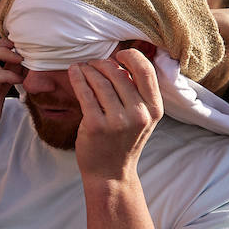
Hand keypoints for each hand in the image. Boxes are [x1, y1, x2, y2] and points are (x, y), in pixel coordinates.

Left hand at [68, 48, 162, 181]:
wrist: (110, 174)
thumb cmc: (123, 142)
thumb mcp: (141, 118)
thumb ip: (137, 93)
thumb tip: (119, 61)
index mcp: (154, 109)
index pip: (146, 70)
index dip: (131, 56)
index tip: (118, 54)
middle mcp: (139, 114)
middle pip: (118, 73)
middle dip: (102, 63)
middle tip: (93, 64)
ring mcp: (117, 121)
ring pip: (100, 81)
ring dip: (88, 69)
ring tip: (82, 68)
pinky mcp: (96, 125)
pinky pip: (85, 93)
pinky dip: (78, 78)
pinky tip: (74, 72)